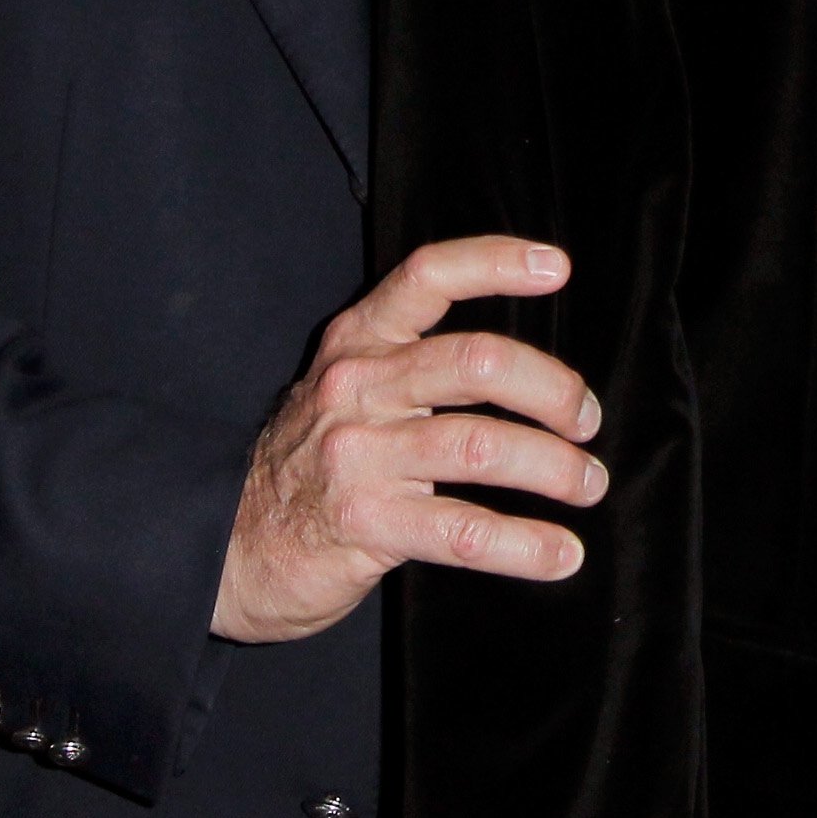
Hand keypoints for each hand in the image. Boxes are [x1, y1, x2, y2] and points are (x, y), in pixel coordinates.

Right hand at [211, 236, 605, 644]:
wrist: (229, 545)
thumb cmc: (313, 462)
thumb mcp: (349, 389)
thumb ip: (418, 364)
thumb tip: (530, 371)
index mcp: (359, 341)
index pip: (428, 275)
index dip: (495, 263)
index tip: (555, 268)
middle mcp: (358, 387)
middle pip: (476, 362)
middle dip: (552, 390)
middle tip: (585, 420)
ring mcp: (359, 456)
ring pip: (483, 446)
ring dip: (554, 468)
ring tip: (588, 485)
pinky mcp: (366, 525)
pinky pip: (465, 530)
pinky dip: (526, 545)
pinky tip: (561, 554)